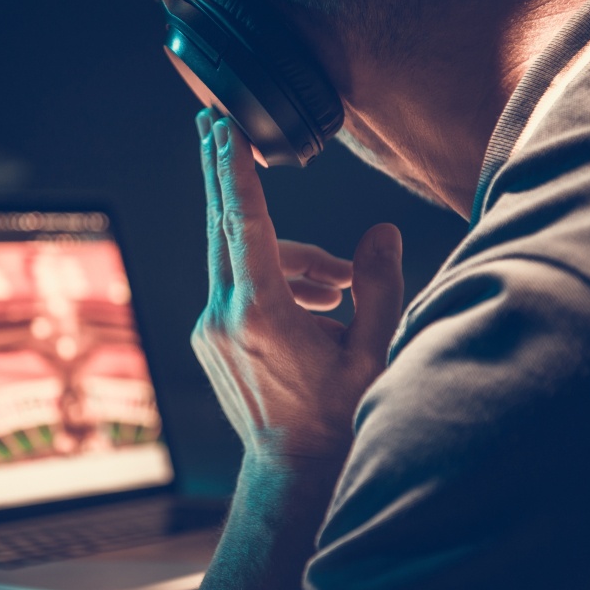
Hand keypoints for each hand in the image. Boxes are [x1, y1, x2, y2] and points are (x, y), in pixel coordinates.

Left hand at [190, 108, 404, 464]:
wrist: (292, 468)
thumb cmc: (337, 414)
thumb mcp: (371, 351)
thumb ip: (378, 286)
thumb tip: (382, 232)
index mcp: (261, 311)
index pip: (245, 222)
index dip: (236, 169)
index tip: (222, 128)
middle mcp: (223, 314)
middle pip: (221, 224)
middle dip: (223, 171)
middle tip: (213, 121)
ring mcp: (208, 327)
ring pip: (238, 259)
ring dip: (285, 255)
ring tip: (338, 288)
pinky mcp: (207, 337)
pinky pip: (235, 286)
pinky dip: (271, 279)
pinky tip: (314, 304)